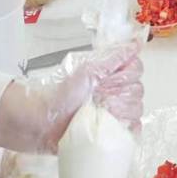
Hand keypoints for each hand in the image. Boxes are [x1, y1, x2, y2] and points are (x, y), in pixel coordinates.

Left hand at [0, 44, 143, 153]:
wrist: (39, 124)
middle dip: (123, 95)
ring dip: (123, 113)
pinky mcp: (108, 134)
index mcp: (110, 75)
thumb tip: (136, 43)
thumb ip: (113, 57)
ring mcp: (112, 114)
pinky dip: (128, 131)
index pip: (136, 70)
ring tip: (103, 115)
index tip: (112, 79)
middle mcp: (114, 93)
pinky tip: (116, 130)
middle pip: (137, 91)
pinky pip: (130, 132)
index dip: (128, 74)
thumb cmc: (60, 96)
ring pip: (136, 111)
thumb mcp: (87, 72)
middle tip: (103, 100)